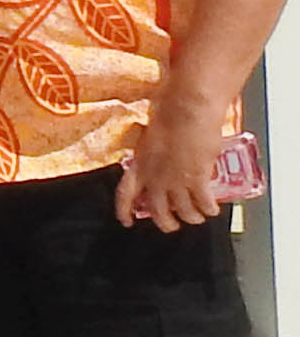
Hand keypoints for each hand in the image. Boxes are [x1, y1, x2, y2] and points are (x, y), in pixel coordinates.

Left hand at [117, 106, 223, 230]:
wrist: (185, 110)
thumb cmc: (168, 115)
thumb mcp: (152, 139)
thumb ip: (154, 155)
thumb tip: (161, 157)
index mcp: (139, 166)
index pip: (125, 195)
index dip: (124, 211)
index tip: (126, 221)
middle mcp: (154, 177)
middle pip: (157, 210)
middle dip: (165, 222)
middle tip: (171, 226)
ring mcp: (175, 181)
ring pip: (183, 210)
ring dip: (191, 217)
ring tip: (196, 218)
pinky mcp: (197, 179)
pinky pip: (203, 202)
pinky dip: (209, 208)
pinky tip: (212, 209)